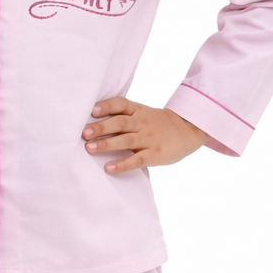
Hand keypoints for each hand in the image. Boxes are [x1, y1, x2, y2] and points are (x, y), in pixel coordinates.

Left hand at [82, 97, 205, 173]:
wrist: (188, 130)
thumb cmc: (158, 123)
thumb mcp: (143, 114)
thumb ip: (123, 116)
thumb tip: (93, 122)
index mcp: (138, 111)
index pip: (121, 104)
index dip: (107, 106)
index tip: (92, 110)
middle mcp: (142, 123)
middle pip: (120, 123)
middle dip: (101, 127)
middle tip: (84, 133)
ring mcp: (149, 139)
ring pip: (126, 140)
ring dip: (107, 144)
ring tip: (90, 149)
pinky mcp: (155, 154)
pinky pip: (137, 159)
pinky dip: (123, 164)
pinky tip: (109, 168)